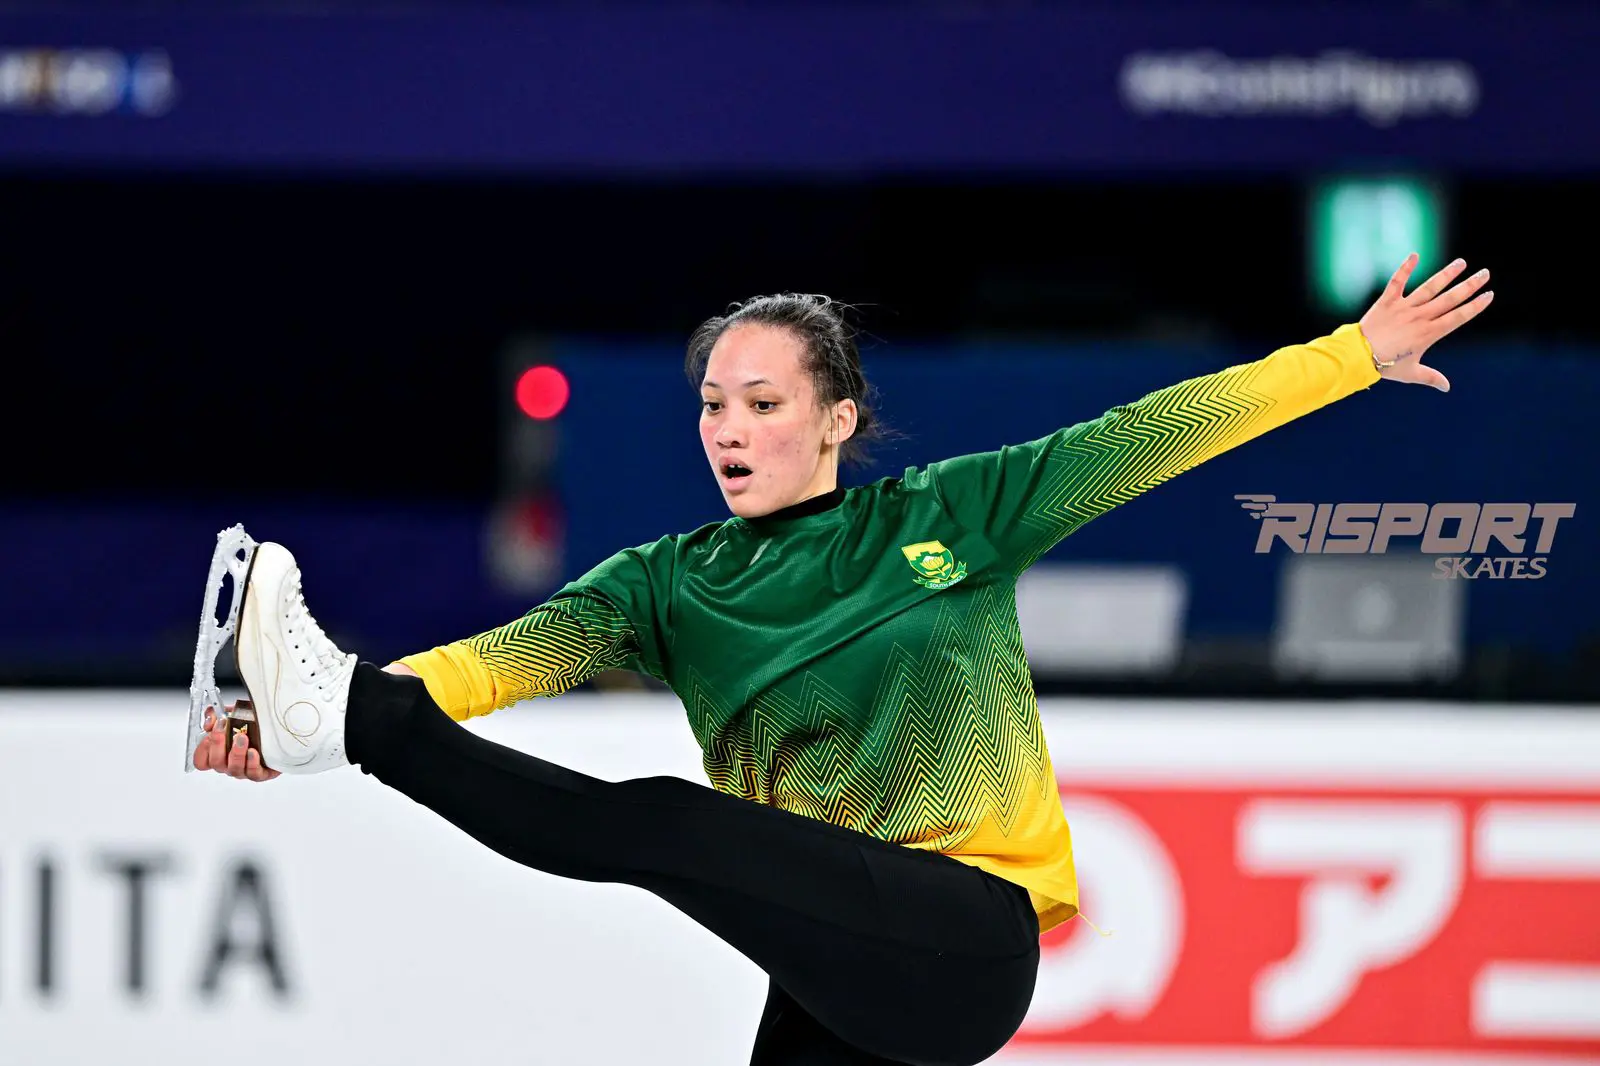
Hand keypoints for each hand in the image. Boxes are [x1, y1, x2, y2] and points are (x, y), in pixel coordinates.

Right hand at [192, 704, 280, 780]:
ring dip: (236, 753)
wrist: (277, 731)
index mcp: (218, 753)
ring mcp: (243, 770)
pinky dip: (251, 763)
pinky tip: (253, 752)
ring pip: (233, 769)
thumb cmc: (252, 725)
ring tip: (242, 737)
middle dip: (218, 744)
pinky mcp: (260, 774)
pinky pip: (253, 774)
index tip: (210, 731)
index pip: (201, 760)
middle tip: (225, 728)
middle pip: (215, 763)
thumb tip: (210, 719)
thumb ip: (217, 715)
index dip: (202, 748)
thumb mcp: (232, 714)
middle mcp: (228, 764)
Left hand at [1358, 254, 1492, 392]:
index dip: (1475, 306)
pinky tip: (1415, 255)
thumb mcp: (1410, 373)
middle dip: (1469, 286)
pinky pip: (1397, 281)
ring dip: (1446, 274)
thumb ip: (1430, 377)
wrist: (1358, 356)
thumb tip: (1446, 387)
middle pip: (1449, 299)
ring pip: (1429, 287)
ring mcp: (1404, 307)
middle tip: (1485, 274)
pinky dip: (1405, 268)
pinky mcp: (1387, 301)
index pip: (1458, 317)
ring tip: (1461, 263)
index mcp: (1429, 334)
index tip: (1489, 295)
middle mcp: (1420, 317)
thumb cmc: (1385, 366)